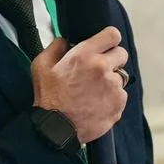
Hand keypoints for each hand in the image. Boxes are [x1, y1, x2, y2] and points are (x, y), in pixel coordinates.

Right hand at [31, 27, 128, 143]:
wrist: (56, 128)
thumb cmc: (48, 97)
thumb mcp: (41, 65)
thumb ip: (56, 47)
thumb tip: (65, 40)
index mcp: (85, 55)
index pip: (113, 35)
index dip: (109, 39)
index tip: (104, 45)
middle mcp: (103, 68)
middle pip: (122, 54)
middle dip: (112, 59)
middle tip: (99, 69)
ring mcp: (114, 87)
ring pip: (121, 76)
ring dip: (111, 80)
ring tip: (94, 90)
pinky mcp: (119, 103)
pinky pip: (121, 95)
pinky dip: (112, 98)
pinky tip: (97, 103)